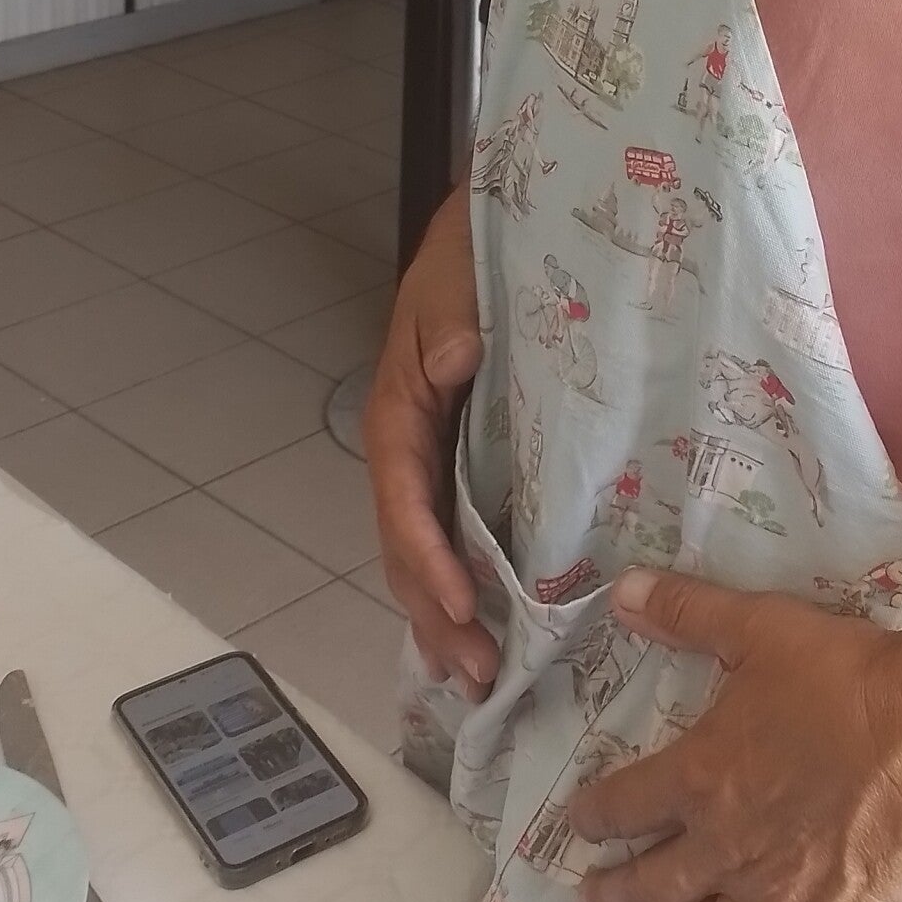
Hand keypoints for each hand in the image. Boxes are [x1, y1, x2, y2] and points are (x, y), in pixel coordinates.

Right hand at [363, 190, 497, 696]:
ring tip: (477, 680)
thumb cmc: (477, 252)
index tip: (459, 605)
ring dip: (446, 615)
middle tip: (476, 677)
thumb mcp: (457, 277)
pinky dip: (462, 583)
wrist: (500, 220)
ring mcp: (435, 455)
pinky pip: (455, 530)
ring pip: (427, 549)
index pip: (405, 496)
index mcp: (400, 406)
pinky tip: (483, 628)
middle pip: (409, 543)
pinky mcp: (468, 457)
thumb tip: (450, 364)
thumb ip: (449, 319)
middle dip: (436, 613)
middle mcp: (410, 442)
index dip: (428, 556)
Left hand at [568, 569, 901, 901]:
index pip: (625, 804)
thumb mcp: (760, 627)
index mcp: (701, 777)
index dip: (594, 816)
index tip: (576, 825)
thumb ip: (687, 613)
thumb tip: (621, 590)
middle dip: (615, 895)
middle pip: (652, 884)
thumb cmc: (844, 677)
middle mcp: (724, 848)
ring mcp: (774, 899)